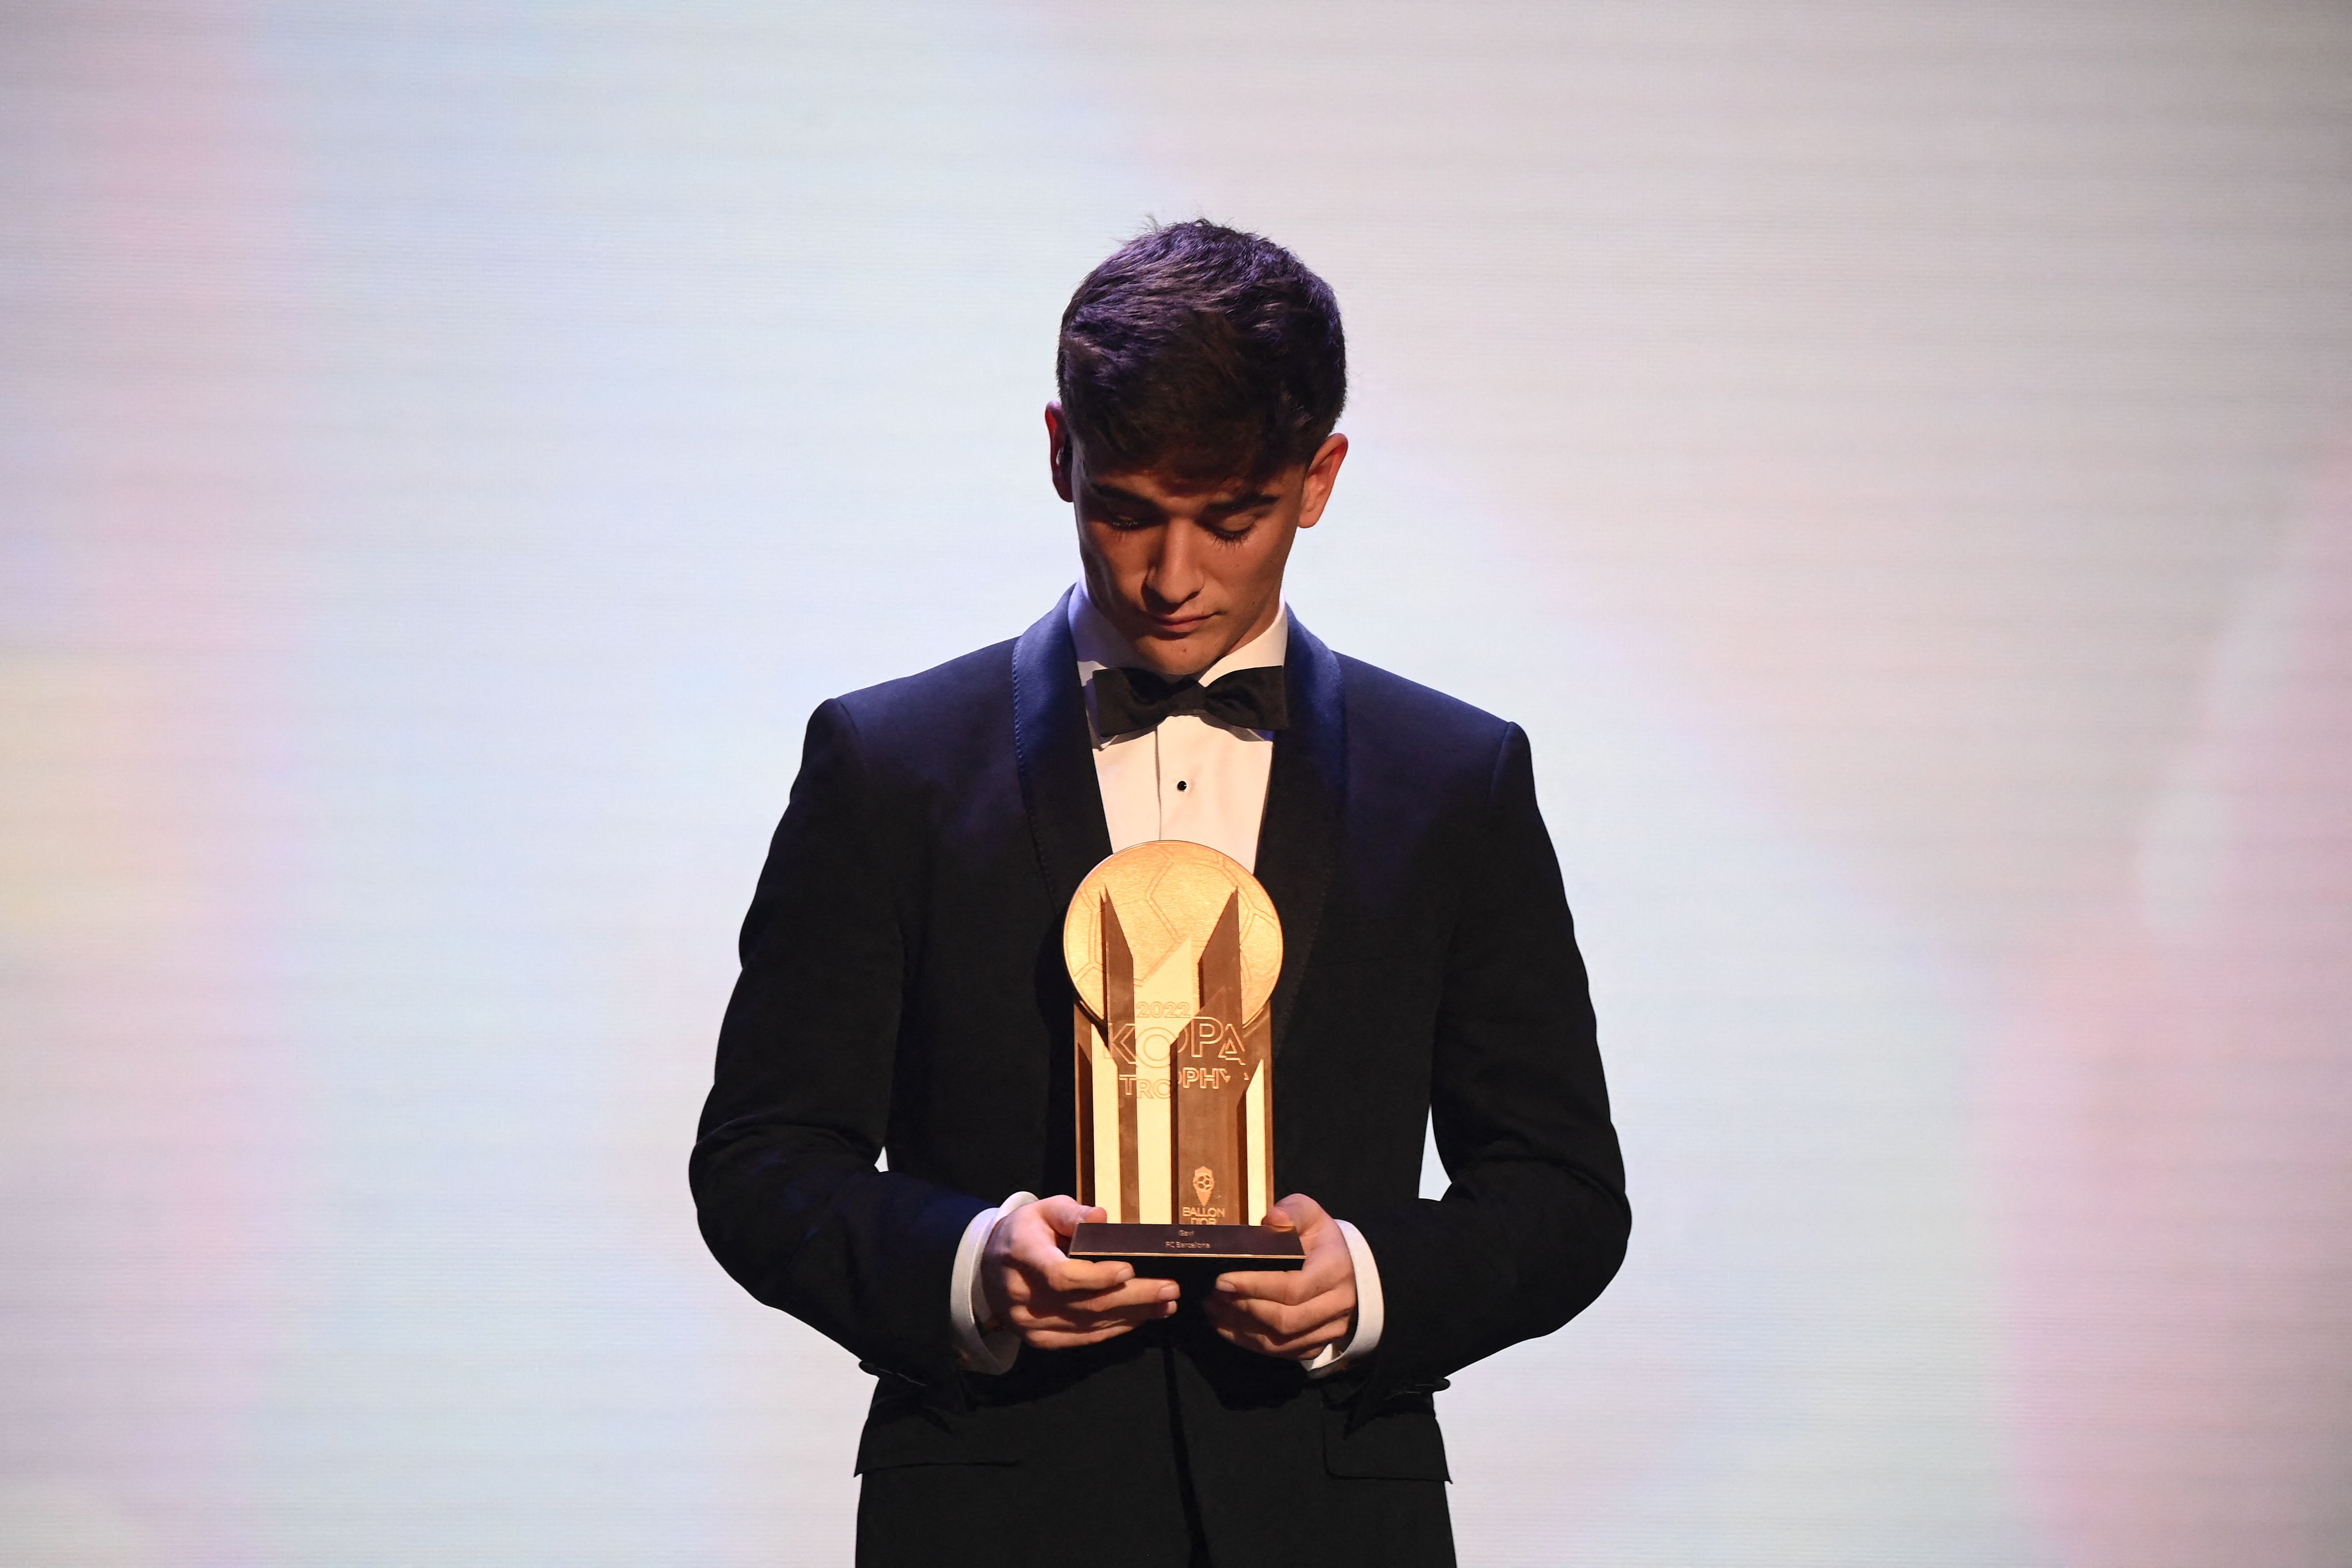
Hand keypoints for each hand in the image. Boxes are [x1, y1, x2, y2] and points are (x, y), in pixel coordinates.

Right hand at [981, 1195, 1179, 1348]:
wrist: (989, 1268)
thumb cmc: (1024, 1233)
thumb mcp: (1042, 1210)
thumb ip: (1070, 1212)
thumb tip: (1100, 1218)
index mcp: (1022, 1256)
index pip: (1061, 1274)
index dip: (1096, 1276)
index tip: (1129, 1268)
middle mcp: (1024, 1296)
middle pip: (1084, 1303)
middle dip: (1132, 1297)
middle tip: (1169, 1288)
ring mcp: (1030, 1324)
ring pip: (1088, 1324)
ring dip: (1132, 1315)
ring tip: (1166, 1304)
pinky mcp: (1040, 1340)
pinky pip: (1083, 1338)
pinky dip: (1115, 1328)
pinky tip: (1141, 1318)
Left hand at [1203, 1193, 1356, 1360]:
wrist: (1347, 1267)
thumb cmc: (1321, 1238)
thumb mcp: (1309, 1213)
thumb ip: (1291, 1211)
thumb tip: (1271, 1219)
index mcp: (1335, 1269)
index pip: (1293, 1288)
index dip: (1255, 1287)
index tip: (1222, 1280)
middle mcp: (1337, 1305)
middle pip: (1285, 1320)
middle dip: (1243, 1309)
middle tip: (1213, 1295)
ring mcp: (1329, 1330)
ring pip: (1280, 1342)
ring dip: (1241, 1328)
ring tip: (1212, 1309)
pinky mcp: (1316, 1345)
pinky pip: (1280, 1352)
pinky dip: (1249, 1343)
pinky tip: (1226, 1325)